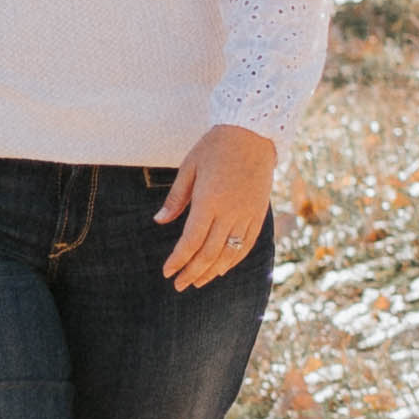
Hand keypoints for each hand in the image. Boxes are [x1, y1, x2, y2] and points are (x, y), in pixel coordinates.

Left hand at [156, 125, 280, 290]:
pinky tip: (223, 269)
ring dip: (212, 271)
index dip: (178, 260)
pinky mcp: (259, 213)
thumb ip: (176, 198)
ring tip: (198, 282)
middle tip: (179, 285)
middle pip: (209, 253)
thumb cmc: (216, 147)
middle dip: (192, 272)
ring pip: (229, 253)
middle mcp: (230, 212)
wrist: (253, 133)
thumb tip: (159, 221)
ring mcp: (247, 214)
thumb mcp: (189, 167)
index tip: (167, 272)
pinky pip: (247, 244)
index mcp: (209, 200)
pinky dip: (234, 260)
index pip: (191, 241)